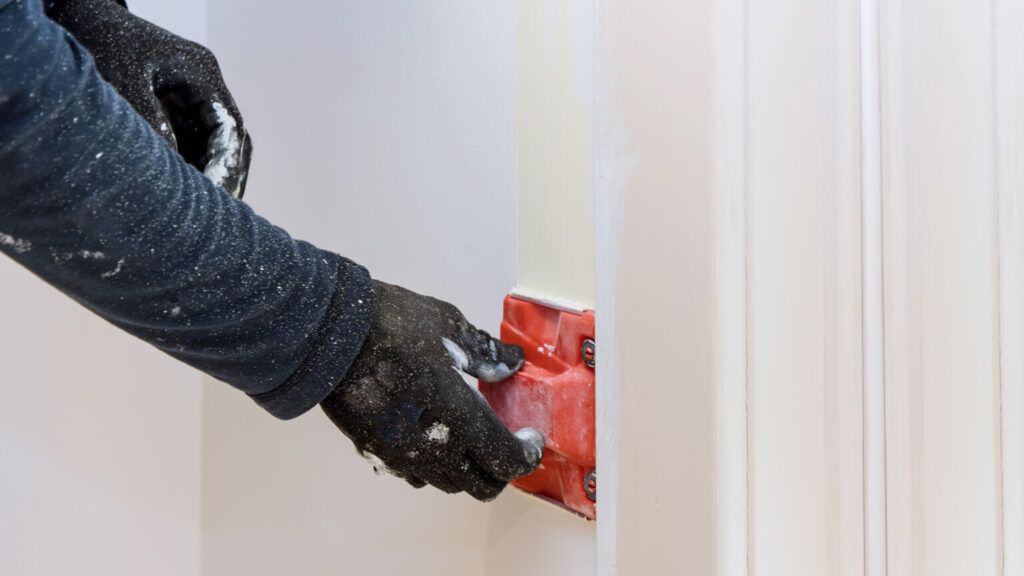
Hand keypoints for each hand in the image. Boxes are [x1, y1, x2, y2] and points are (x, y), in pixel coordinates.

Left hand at [46, 0, 252, 196]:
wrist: (77, 16)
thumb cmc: (99, 41)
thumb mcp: (124, 83)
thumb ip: (152, 125)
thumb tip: (172, 176)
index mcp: (202, 72)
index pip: (231, 129)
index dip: (227, 166)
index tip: (213, 197)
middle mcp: (205, 87)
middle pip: (230, 142)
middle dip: (224, 178)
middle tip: (212, 216)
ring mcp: (191, 98)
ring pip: (212, 147)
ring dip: (208, 177)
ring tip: (197, 213)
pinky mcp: (174, 110)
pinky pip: (191, 146)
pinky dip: (189, 171)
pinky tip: (179, 196)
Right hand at [321, 281, 543, 501]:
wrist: (325, 334)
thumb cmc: (386, 324)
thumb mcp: (449, 326)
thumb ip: (485, 353)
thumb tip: (511, 364)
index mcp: (457, 414)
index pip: (505, 459)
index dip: (526, 454)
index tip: (531, 439)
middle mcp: (432, 445)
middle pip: (481, 485)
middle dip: (501, 470)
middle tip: (506, 443)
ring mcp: (401, 454)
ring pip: (448, 484)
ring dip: (467, 469)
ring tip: (471, 437)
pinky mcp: (376, 452)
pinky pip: (415, 474)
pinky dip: (434, 465)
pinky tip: (433, 436)